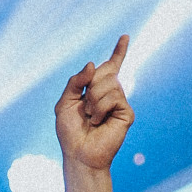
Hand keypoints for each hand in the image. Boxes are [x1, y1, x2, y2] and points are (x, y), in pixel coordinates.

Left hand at [54, 35, 133, 171]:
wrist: (79, 154)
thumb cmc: (70, 132)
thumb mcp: (65, 102)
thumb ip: (75, 81)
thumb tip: (94, 65)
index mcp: (97, 90)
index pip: (110, 67)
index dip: (118, 52)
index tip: (125, 37)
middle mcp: (112, 93)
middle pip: (105, 71)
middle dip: (90, 86)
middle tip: (85, 109)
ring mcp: (120, 102)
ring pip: (109, 84)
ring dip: (93, 101)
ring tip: (91, 118)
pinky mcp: (127, 113)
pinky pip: (114, 97)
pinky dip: (101, 108)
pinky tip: (99, 122)